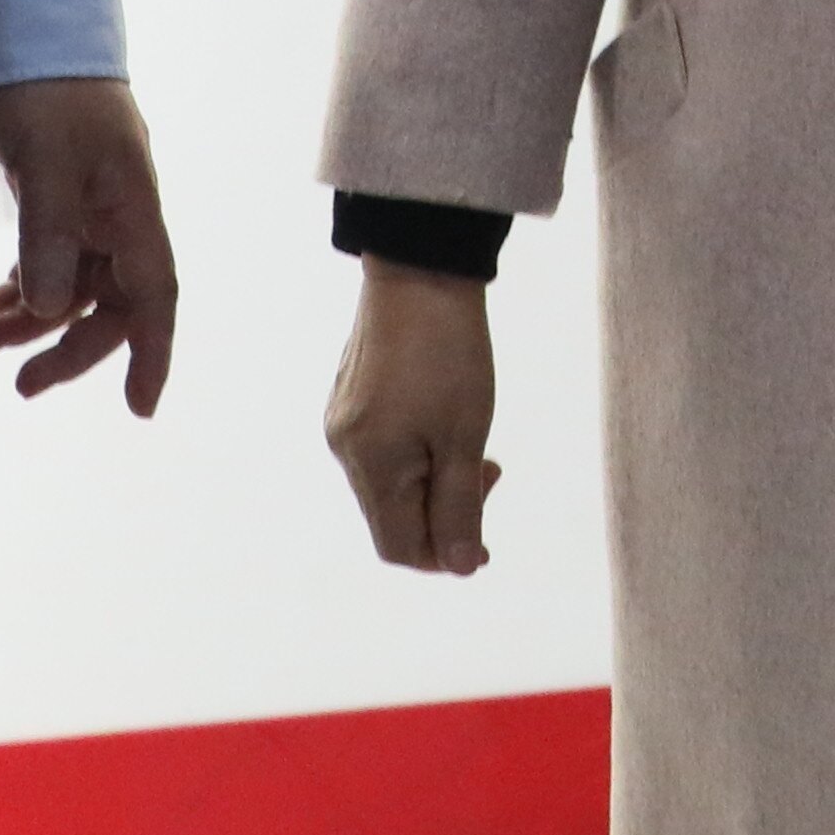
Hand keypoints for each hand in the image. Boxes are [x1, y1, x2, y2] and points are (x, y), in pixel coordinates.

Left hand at [0, 76, 179, 413]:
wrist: (33, 34)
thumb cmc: (49, 95)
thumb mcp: (46, 164)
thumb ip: (50, 238)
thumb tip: (53, 311)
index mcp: (134, 210)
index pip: (155, 296)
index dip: (151, 353)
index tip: (138, 407)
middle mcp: (120, 216)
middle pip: (111, 303)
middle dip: (69, 347)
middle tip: (20, 384)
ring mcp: (91, 208)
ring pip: (74, 286)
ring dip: (33, 320)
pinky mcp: (61, 199)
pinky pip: (51, 261)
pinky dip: (23, 288)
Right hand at [324, 261, 504, 572]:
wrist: (420, 266)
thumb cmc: (448, 351)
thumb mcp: (465, 435)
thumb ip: (460, 507)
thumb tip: (459, 568)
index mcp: (369, 466)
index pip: (399, 547)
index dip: (444, 557)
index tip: (486, 544)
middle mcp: (345, 449)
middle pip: (392, 517)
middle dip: (443, 514)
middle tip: (491, 472)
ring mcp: (344, 419)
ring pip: (390, 482)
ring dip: (434, 481)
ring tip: (473, 444)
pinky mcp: (352, 395)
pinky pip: (384, 449)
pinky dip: (418, 453)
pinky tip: (446, 421)